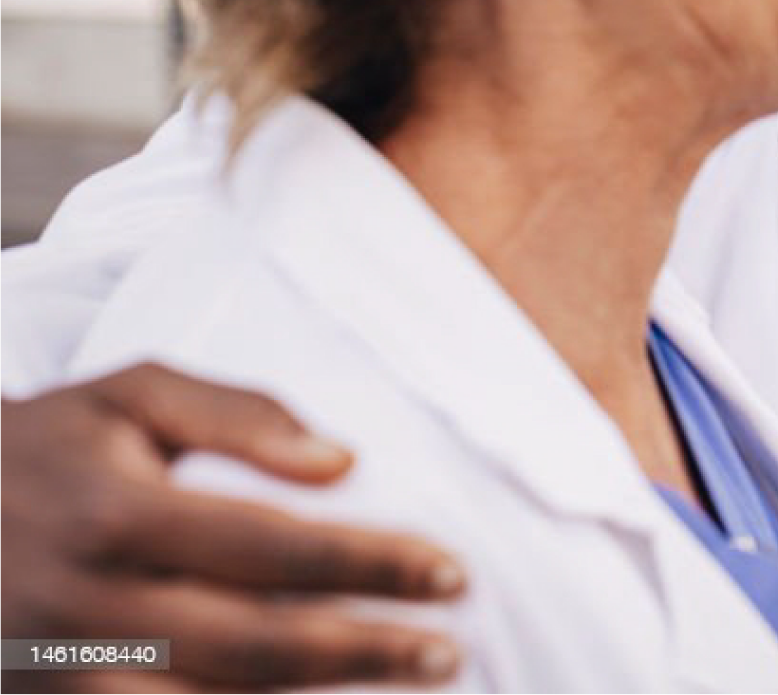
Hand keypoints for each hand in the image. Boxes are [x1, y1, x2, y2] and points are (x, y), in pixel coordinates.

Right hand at [0, 364, 466, 691]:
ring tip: (399, 692)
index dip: (368, 564)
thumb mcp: (127, 395)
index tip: (449, 573)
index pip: (271, 547)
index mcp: (116, 515)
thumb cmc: (44, 447)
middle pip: (253, 645)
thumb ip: (237, 414)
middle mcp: (85, 607)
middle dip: (362, 651)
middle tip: (447, 652)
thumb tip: (341, 460)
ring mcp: (57, 677)